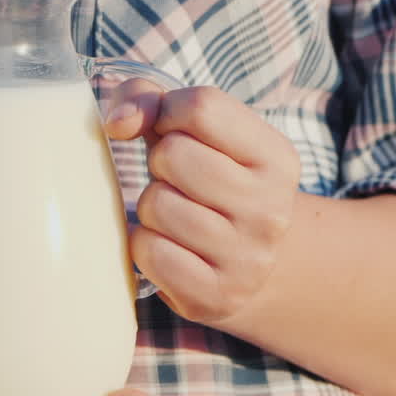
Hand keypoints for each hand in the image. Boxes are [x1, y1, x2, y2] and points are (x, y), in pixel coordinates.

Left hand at [103, 81, 300, 324]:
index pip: (201, 106)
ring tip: (175, 216)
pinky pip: (149, 251)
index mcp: (277, 158)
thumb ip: (150, 99)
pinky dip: (144, 244)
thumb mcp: (199, 133)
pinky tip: (168, 246)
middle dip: (160, 163)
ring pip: (157, 204)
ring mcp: (246, 258)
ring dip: (151, 206)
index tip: (173, 133)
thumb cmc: (211, 183)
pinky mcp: (215, 297)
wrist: (256, 268)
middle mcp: (270, 209)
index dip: (169, 113)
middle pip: (174, 155)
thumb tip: (118, 122)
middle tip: (177, 182)